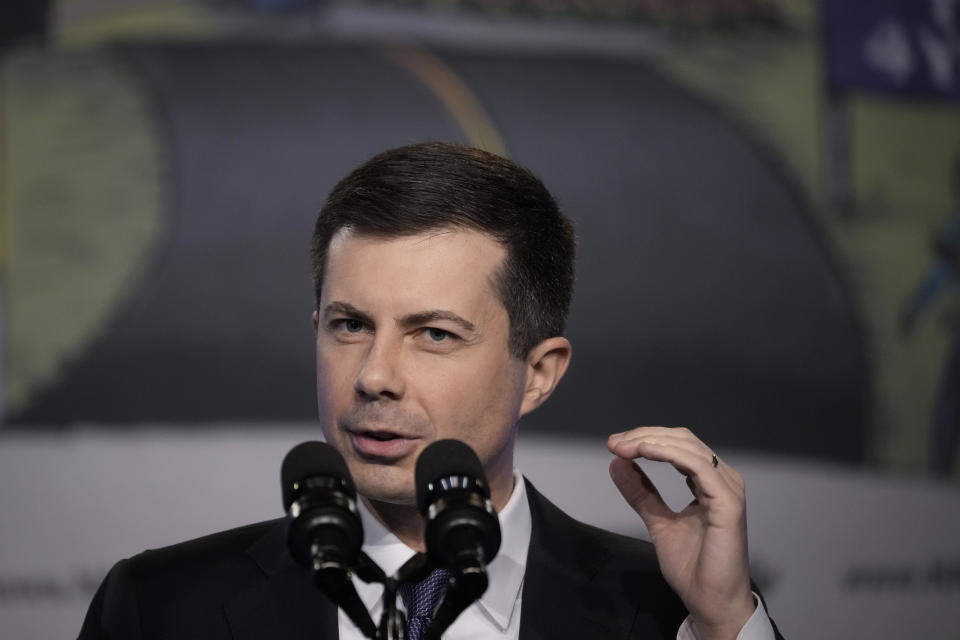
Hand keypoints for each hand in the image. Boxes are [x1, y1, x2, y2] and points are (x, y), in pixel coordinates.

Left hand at [607, 427, 754, 639]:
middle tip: (614, 443)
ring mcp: (727, 489)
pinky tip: (645, 452)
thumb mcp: (658, 522)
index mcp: (708, 482)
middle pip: (682, 440)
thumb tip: (617, 464)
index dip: (645, 439)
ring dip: (652, 442)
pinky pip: (698, 467)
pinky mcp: (728, 502)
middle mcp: (722, 480)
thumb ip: (641, 493)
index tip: (614, 445)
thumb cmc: (694, 567)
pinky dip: (669, 454)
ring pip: (689, 448)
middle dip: (645, 436)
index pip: (677, 446)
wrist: (710, 601)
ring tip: (624, 447)